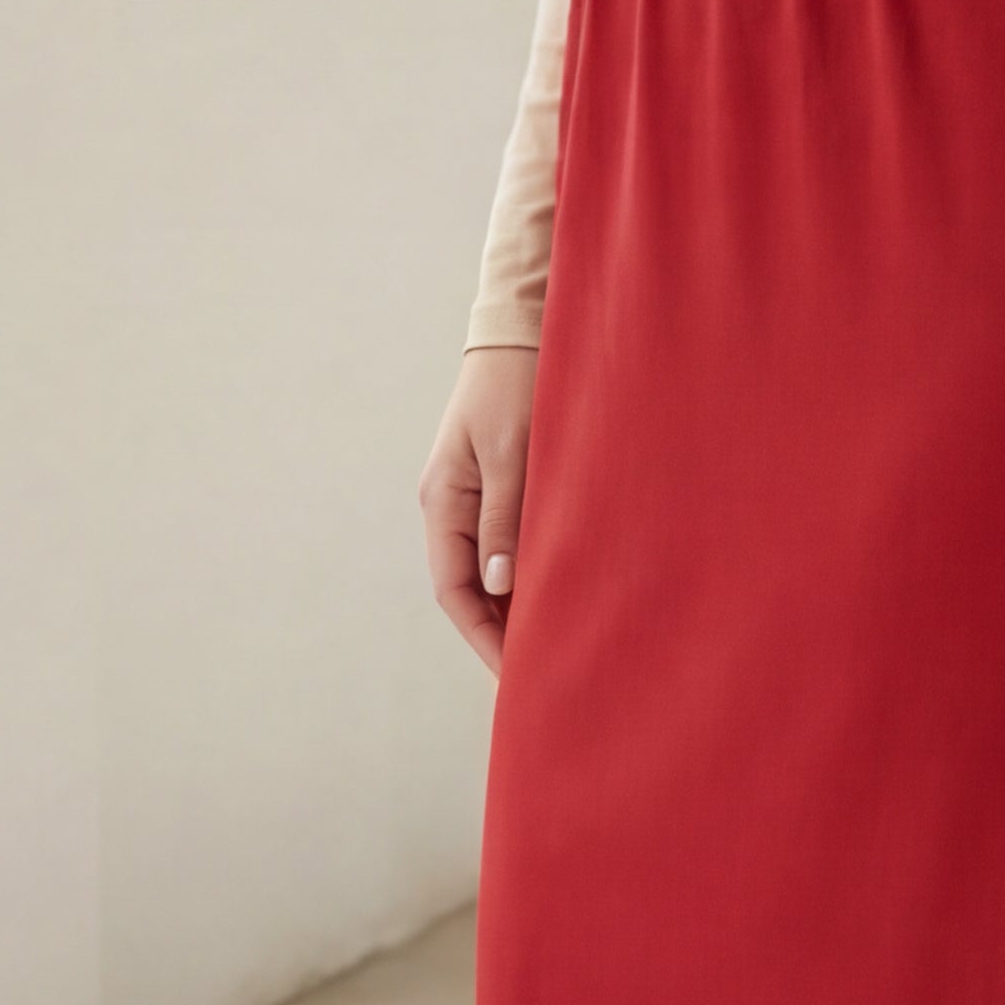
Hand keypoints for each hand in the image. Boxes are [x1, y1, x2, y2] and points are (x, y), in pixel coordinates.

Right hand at [421, 342, 536, 673]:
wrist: (525, 330)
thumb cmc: (518, 384)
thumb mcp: (511, 452)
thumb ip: (505, 517)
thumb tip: (497, 585)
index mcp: (443, 501)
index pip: (454, 590)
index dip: (483, 637)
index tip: (514, 675)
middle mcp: (454, 506)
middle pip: (471, 589)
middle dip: (500, 633)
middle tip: (542, 673)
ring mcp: (477, 497)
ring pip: (492, 570)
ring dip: (518, 606)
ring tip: (556, 645)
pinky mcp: (504, 486)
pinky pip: (511, 544)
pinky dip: (531, 573)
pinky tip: (561, 594)